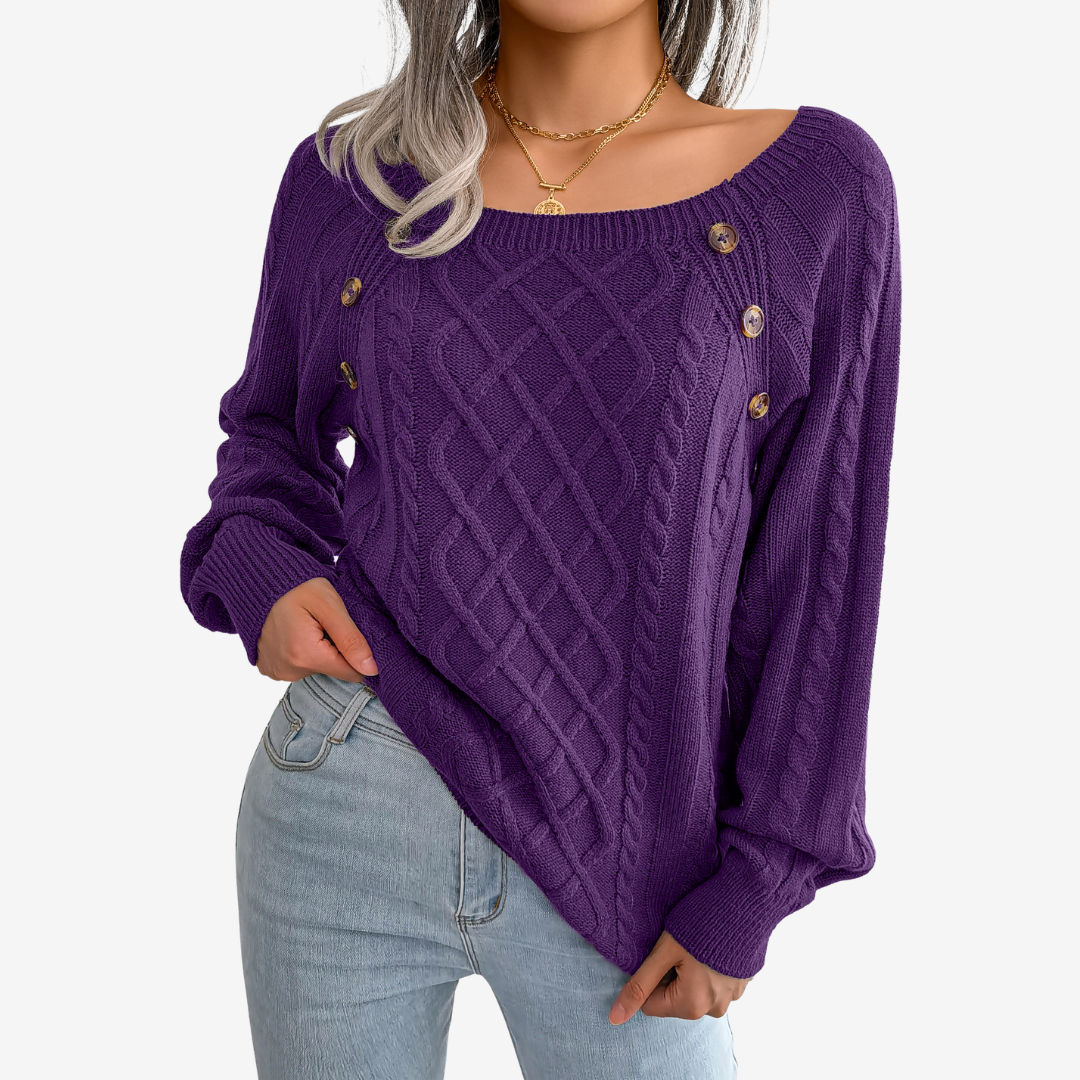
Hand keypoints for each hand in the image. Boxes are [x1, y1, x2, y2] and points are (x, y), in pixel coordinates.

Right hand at [255, 577, 378, 682]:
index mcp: (306, 656)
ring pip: (316, 669)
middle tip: (324, 624)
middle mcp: (288, 670)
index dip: (356, 654)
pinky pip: (297, 668)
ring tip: (308, 627)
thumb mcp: (330, 606)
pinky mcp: (269, 669)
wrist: (261, 581)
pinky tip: (295, 634)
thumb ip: (351, 639)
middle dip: (335, 650)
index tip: (348, 633)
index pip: (351, 673)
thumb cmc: (298, 587)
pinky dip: (301, 653)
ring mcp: (276, 672)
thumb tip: (371, 669)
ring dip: (318, 651)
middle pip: (332, 671)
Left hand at [608, 930, 750, 1023]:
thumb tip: (614, 1018)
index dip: (650, 976)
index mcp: (692, 1005)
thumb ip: (639, 986)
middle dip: (671, 975)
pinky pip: (714, 983)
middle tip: (680, 946)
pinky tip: (713, 946)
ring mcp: (732, 997)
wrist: (746, 901)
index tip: (661, 954)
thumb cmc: (701, 924)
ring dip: (691, 972)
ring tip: (697, 944)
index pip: (651, 1004)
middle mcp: (714, 1009)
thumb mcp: (664, 952)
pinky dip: (709, 968)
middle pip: (674, 999)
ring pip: (694, 991)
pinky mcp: (743, 983)